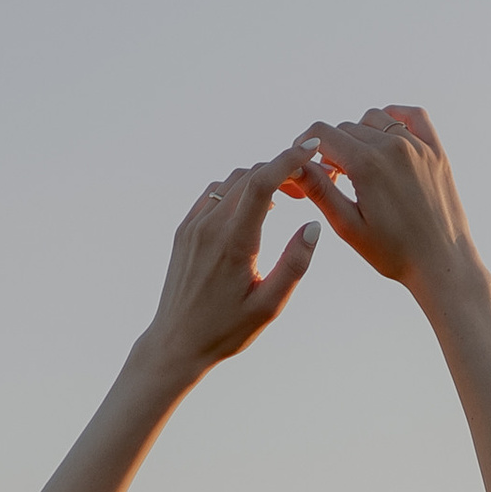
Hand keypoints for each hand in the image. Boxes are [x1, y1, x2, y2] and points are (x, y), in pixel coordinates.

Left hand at [138, 151, 319, 381]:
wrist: (177, 342)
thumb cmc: (226, 330)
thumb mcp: (269, 306)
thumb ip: (295, 265)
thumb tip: (314, 225)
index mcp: (234, 243)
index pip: (262, 183)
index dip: (288, 159)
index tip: (311, 149)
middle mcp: (209, 226)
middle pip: (249, 176)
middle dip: (280, 170)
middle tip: (305, 187)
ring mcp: (193, 225)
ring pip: (231, 181)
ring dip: (259, 180)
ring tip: (282, 199)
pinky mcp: (184, 230)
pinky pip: (214, 194)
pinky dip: (237, 191)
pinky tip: (252, 209)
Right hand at [290, 106, 481, 303]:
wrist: (442, 264)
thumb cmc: (393, 253)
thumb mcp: (348, 226)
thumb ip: (319, 190)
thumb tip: (293, 164)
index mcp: (366, 164)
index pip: (321, 134)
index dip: (304, 146)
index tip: (304, 163)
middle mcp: (392, 146)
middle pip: (346, 128)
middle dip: (332, 148)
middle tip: (334, 178)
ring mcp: (417, 146)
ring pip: (374, 119)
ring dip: (360, 135)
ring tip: (359, 164)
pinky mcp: (436, 151)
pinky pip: (413, 116)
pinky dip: (395, 118)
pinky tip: (386, 134)